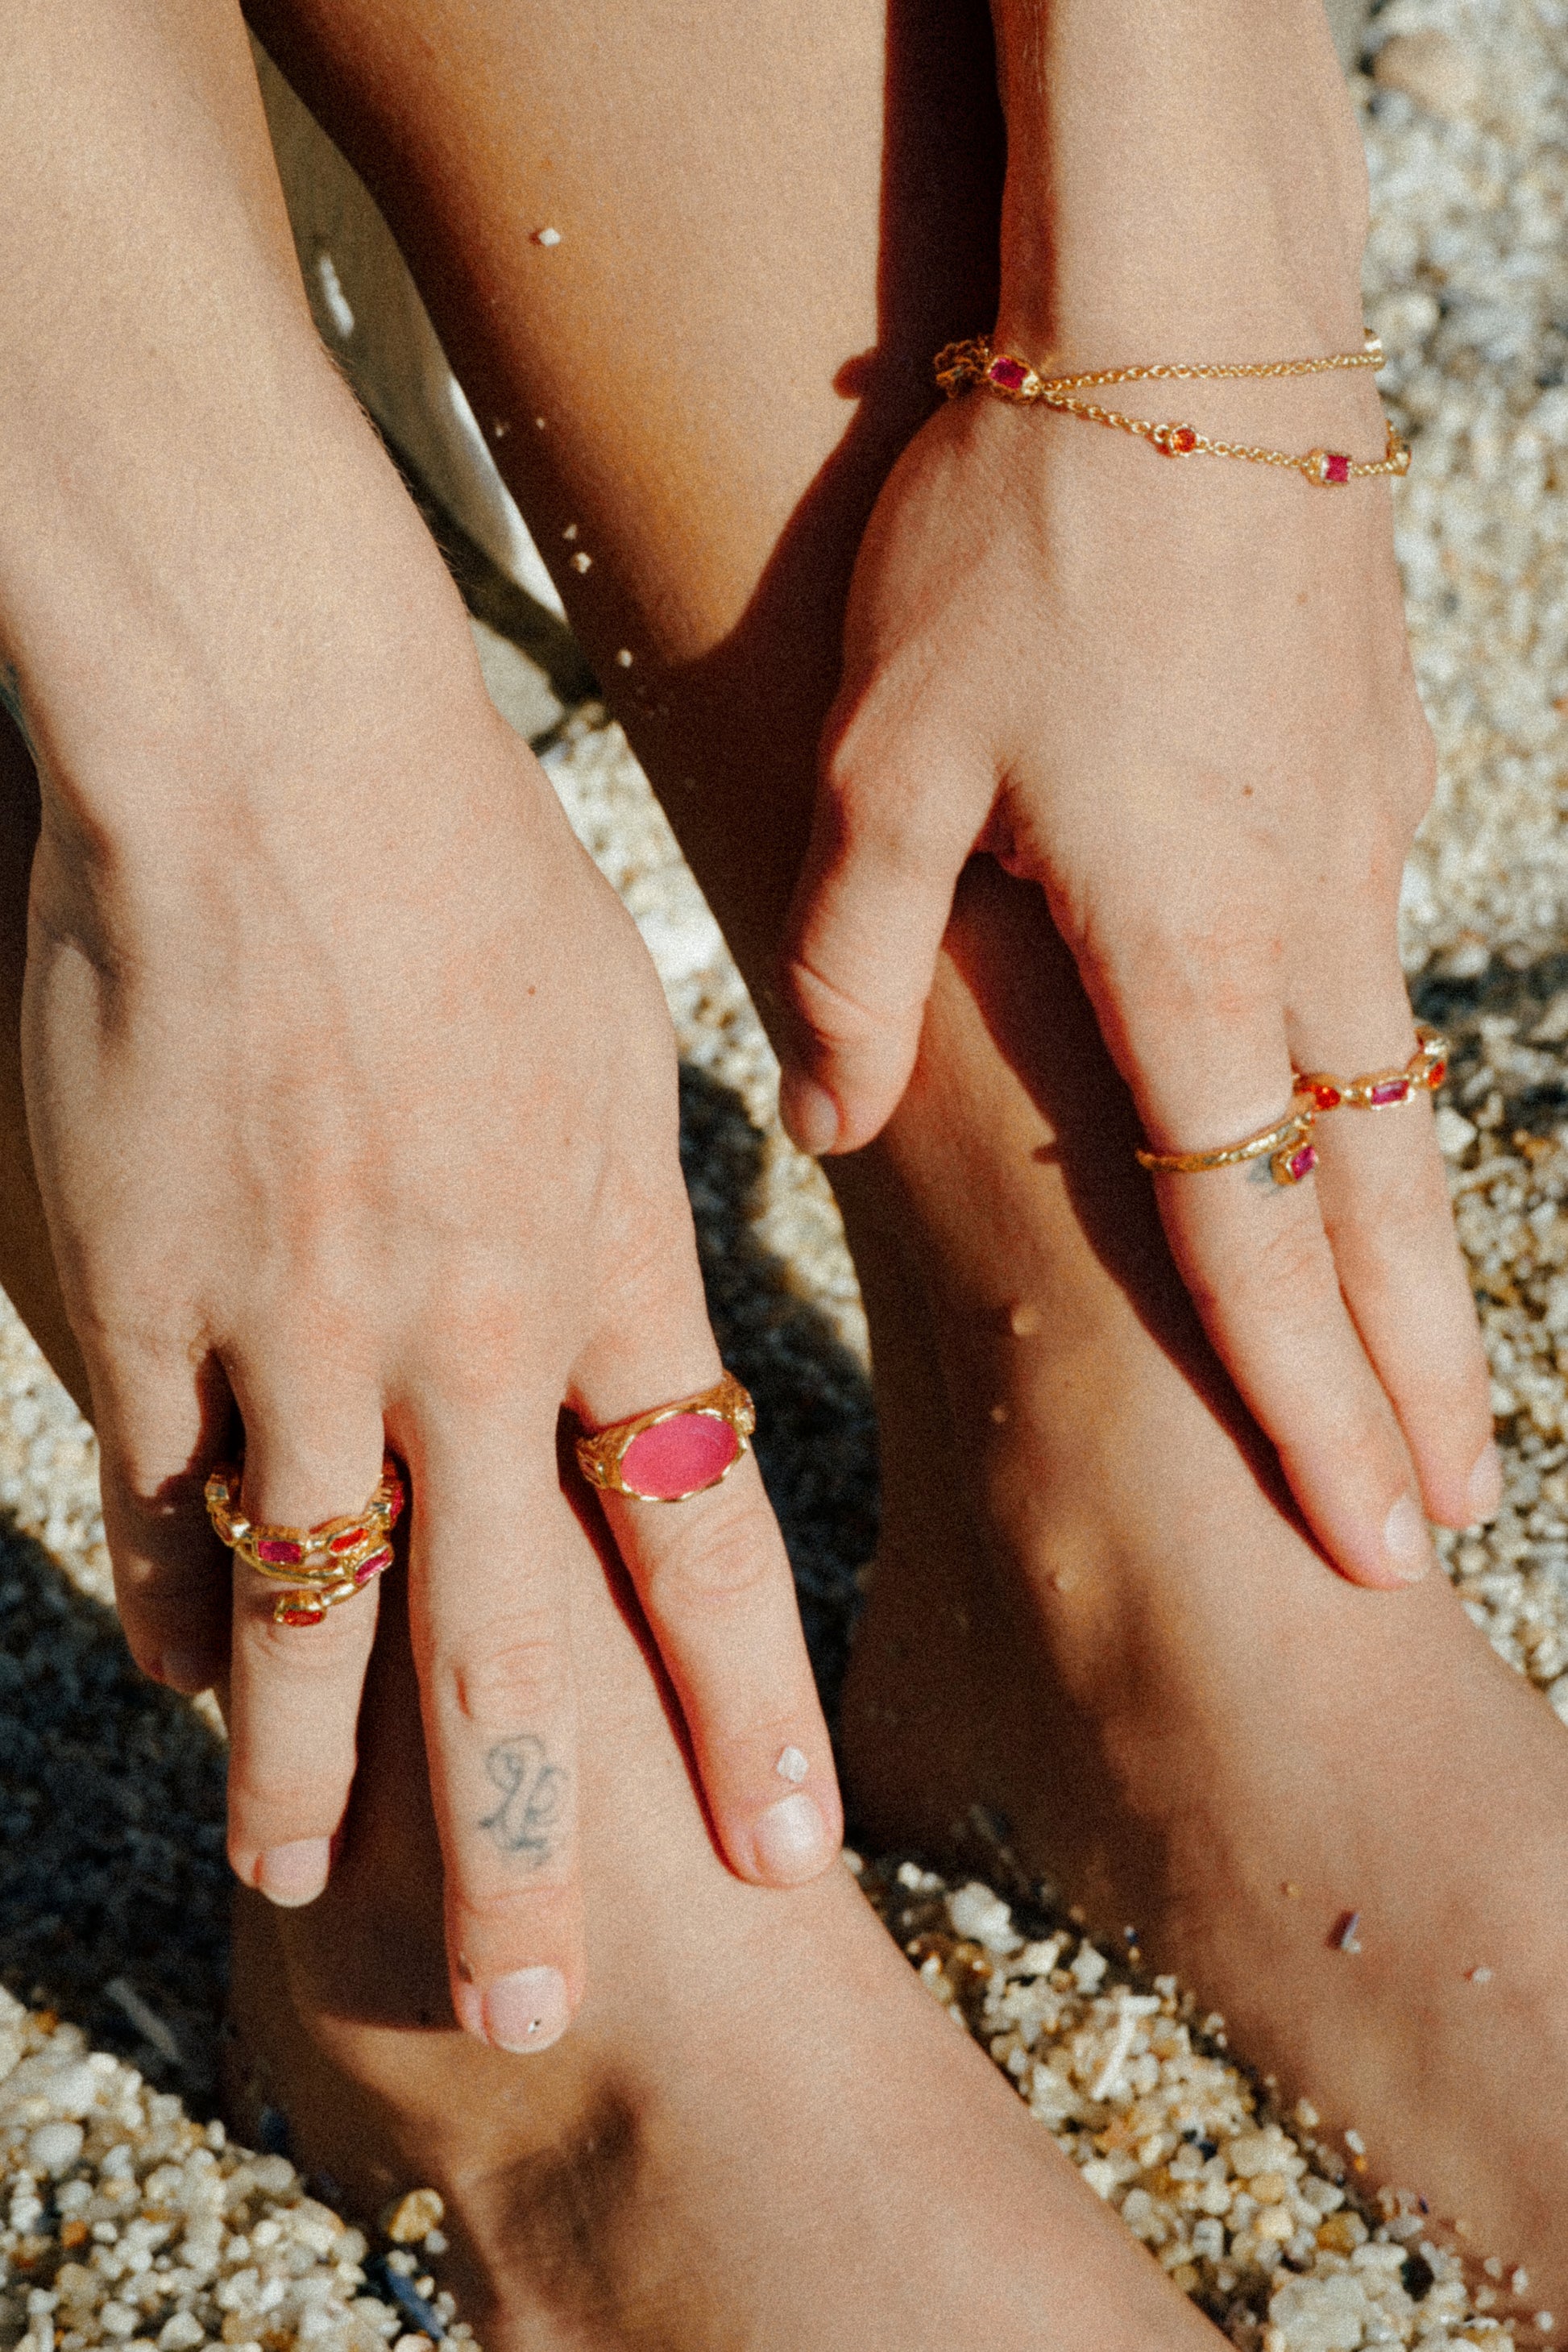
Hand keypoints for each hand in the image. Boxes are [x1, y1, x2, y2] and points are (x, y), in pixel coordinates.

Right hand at [23, 683, 839, 2048]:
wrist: (272, 754)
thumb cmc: (471, 870)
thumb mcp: (617, 1044)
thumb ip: (632, 1222)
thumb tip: (633, 1356)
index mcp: (607, 1265)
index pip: (699, 1538)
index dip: (741, 1706)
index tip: (785, 1843)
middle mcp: (461, 1339)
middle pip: (502, 1647)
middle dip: (525, 1843)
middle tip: (533, 2000)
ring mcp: (290, 1338)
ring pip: (302, 1622)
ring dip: (306, 1775)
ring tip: (305, 1885)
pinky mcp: (138, 1309)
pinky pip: (164, 1507)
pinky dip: (180, 1602)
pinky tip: (189, 1677)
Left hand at [779, 383, 1497, 1586]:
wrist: (1183, 323)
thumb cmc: (1018, 540)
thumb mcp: (881, 759)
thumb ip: (859, 963)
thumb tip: (829, 1123)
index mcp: (1188, 948)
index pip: (1257, 1226)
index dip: (1308, 1394)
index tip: (1368, 1519)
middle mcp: (1308, 922)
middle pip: (1380, 1200)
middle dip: (1417, 1372)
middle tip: (1455, 1510)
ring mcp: (1365, 841)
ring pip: (1403, 1092)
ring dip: (1421, 1248)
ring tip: (1442, 1369)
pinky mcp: (1378, 764)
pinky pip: (1375, 950)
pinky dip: (1378, 1070)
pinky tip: (1356, 1101)